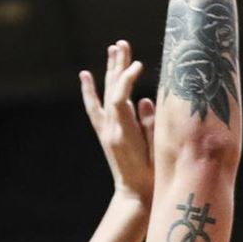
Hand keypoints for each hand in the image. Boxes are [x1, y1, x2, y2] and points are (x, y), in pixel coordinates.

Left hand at [78, 39, 154, 204]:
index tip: (138, 64)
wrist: (135, 197)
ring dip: (110, 71)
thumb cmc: (152, 178)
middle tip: (122, 44)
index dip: (127, 79)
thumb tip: (143, 100)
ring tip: (112, 49)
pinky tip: (86, 76)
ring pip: (104, 95)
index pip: (119, 98)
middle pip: (111, 90)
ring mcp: (106, 131)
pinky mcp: (106, 134)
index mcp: (122, 134)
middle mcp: (109, 130)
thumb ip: (150, 125)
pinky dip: (90, 91)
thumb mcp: (157, 152)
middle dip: (118, 66)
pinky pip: (95, 108)